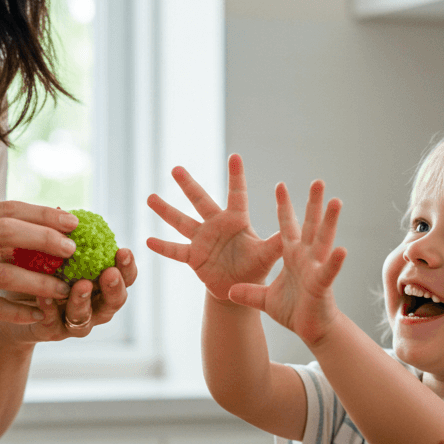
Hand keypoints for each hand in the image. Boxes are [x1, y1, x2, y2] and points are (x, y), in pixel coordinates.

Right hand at [0, 201, 78, 338]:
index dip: (43, 214)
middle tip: (74, 249)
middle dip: (46, 238)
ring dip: (39, 282)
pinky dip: (17, 311)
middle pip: (8, 232)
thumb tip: (30, 230)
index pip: (6, 209)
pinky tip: (35, 315)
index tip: (72, 220)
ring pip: (4, 273)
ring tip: (64, 288)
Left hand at [0, 247, 138, 343]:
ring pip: (86, 318)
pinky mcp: (50, 331)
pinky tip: (43, 297)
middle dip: (114, 287)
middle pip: (114, 302)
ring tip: (80, 286)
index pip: (124, 276)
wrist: (7, 305)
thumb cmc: (36, 273)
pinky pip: (53, 323)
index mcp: (100, 283)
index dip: (127, 267)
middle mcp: (93, 305)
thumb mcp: (48, 253)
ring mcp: (72, 322)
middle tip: (109, 273)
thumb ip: (59, 238)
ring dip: (84, 301)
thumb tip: (62, 210)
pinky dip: (50, 309)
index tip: (123, 251)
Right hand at [146, 154, 281, 301]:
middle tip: (176, 168)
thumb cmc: (256, 267)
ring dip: (166, 210)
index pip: (237, 194)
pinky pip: (176, 250)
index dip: (236, 176)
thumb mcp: (268, 255)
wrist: (238, 288)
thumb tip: (296, 230)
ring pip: (182, 221)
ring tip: (150, 197)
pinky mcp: (193, 257)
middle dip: (188, 185)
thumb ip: (277, 243)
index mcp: (237, 221)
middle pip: (200, 200)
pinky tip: (147, 240)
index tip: (235, 156)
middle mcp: (216, 225)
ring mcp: (202, 239)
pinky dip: (163, 247)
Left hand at [228, 180, 346, 344]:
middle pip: (309, 225)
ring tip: (335, 202)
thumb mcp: (265, 299)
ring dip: (329, 222)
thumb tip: (230, 291)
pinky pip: (328, 272)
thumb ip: (249, 293)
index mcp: (293, 256)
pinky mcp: (321, 285)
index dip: (284, 206)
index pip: (288, 226)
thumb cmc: (294, 311)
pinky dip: (334, 262)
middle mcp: (306, 257)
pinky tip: (341, 249)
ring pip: (323, 241)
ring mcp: (315, 269)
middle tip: (317, 181)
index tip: (280, 185)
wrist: (310, 331)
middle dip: (313, 203)